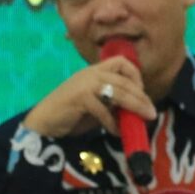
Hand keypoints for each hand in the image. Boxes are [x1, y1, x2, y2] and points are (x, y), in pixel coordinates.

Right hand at [24, 54, 153, 141]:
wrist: (43, 122)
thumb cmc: (70, 115)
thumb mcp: (96, 106)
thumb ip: (112, 103)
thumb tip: (136, 111)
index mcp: (94, 71)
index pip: (121, 62)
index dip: (135, 76)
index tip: (141, 93)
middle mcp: (90, 73)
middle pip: (124, 80)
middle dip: (141, 96)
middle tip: (151, 112)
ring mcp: (84, 83)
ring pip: (118, 91)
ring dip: (134, 106)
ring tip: (144, 119)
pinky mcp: (79, 97)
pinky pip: (104, 109)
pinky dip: (113, 122)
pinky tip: (116, 131)